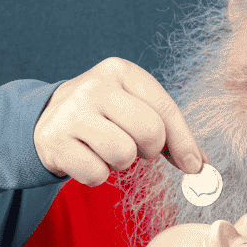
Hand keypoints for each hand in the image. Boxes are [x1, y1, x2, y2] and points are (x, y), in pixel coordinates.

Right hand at [34, 56, 208, 185]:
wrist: (47, 117)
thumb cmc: (104, 115)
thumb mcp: (134, 107)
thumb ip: (169, 132)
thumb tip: (199, 165)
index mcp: (121, 71)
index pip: (165, 108)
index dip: (184, 141)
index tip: (194, 166)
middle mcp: (95, 86)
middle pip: (149, 131)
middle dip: (149, 149)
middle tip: (135, 147)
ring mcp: (71, 111)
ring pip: (123, 154)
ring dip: (121, 163)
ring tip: (107, 149)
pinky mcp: (54, 139)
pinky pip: (96, 173)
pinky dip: (97, 175)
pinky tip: (87, 157)